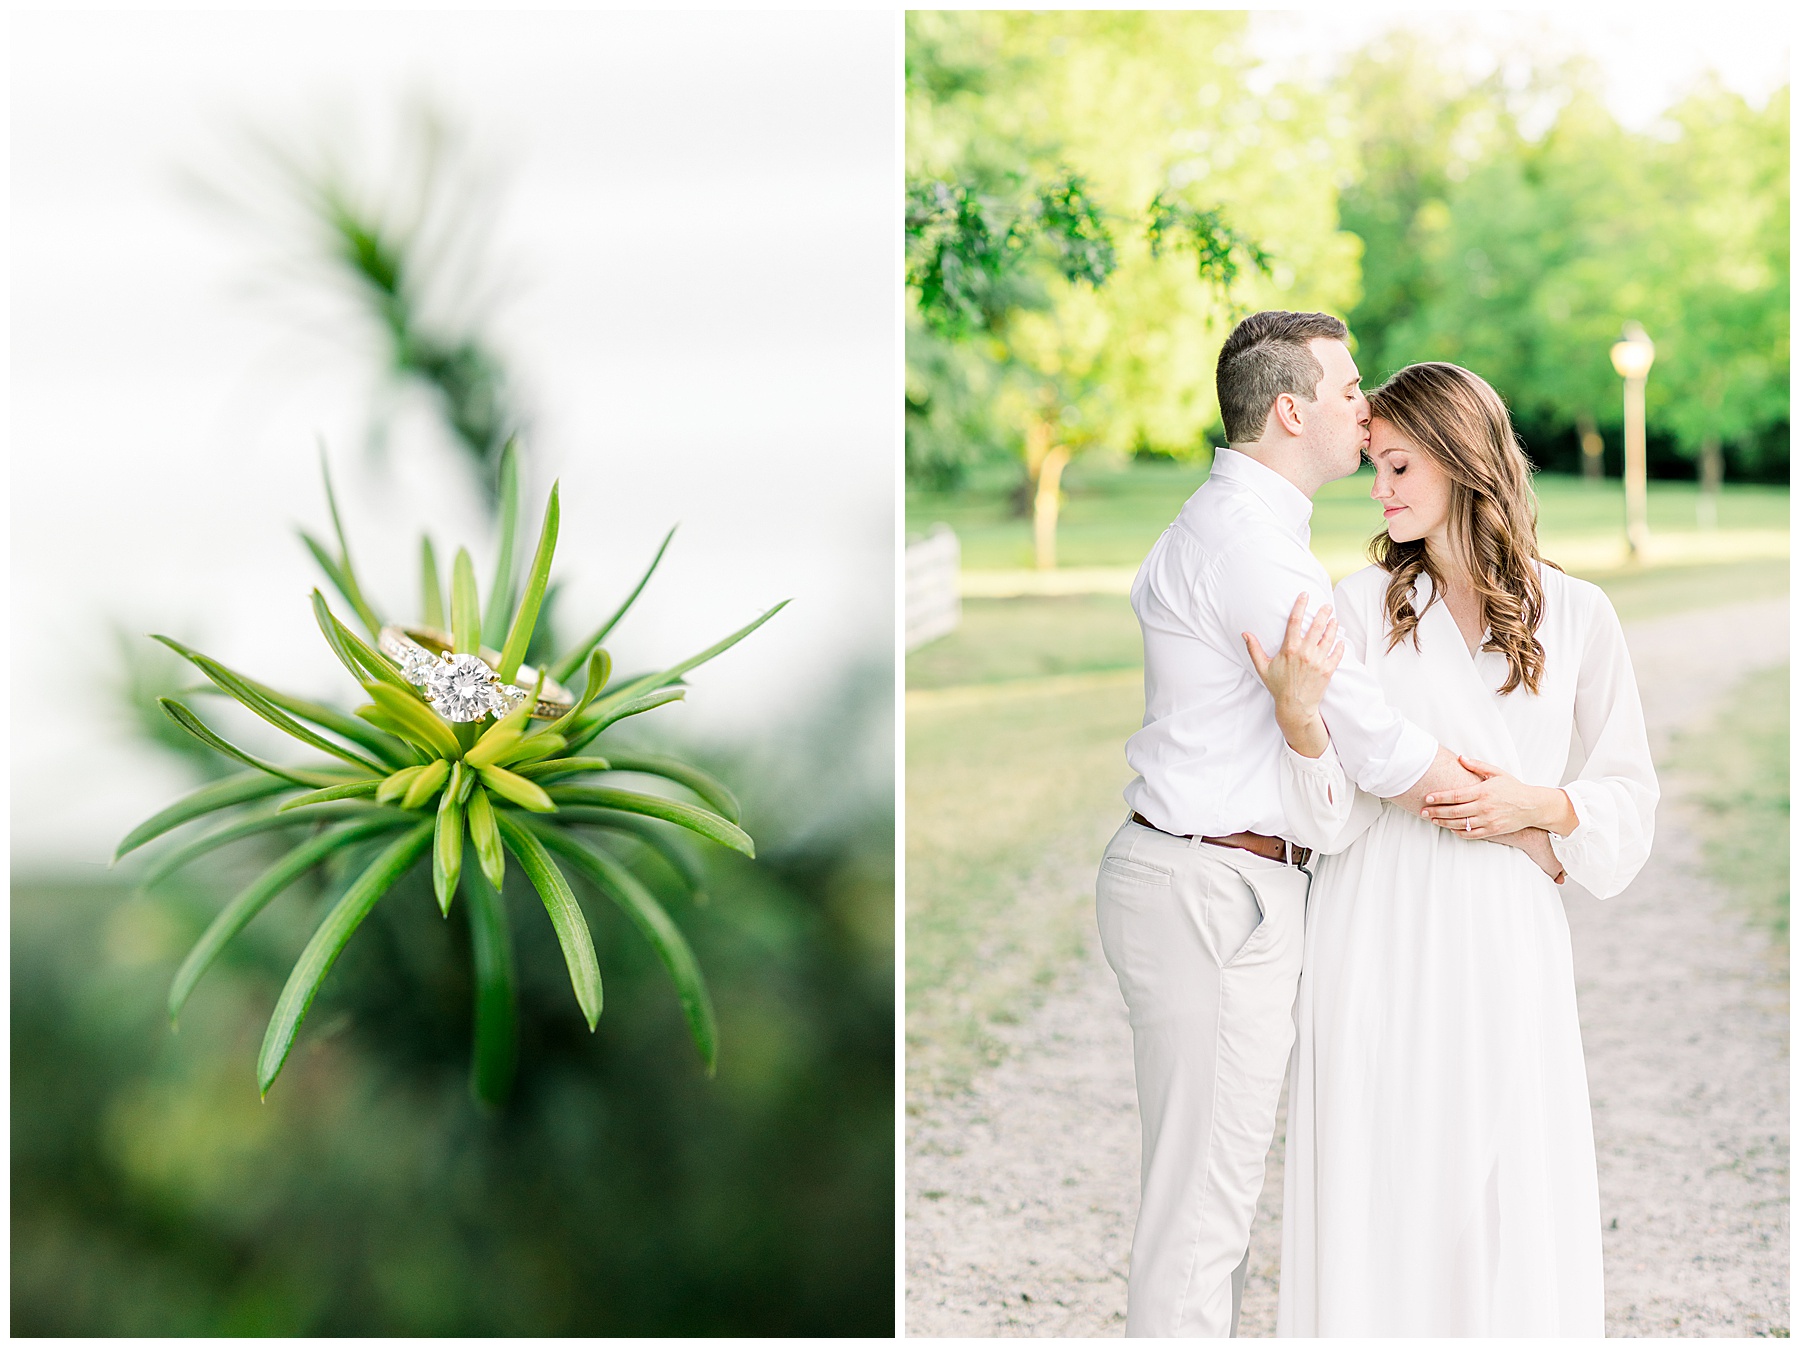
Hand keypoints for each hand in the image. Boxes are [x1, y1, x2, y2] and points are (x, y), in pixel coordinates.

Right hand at [1243, 593, 1343, 721]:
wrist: (1295, 707)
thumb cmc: (1278, 686)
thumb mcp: (1262, 667)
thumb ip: (1254, 649)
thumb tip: (1244, 633)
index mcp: (1289, 649)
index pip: (1295, 620)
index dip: (1301, 605)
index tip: (1305, 595)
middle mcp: (1305, 652)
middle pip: (1317, 626)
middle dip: (1323, 613)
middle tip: (1327, 606)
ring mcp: (1318, 661)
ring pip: (1329, 637)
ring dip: (1333, 626)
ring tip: (1334, 620)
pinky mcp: (1328, 670)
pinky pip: (1337, 653)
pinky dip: (1340, 645)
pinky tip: (1340, 640)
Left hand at [1422, 755, 1575, 838]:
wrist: (1532, 806)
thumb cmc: (1513, 788)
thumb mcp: (1496, 773)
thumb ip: (1477, 766)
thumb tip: (1460, 758)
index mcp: (1483, 792)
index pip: (1456, 795)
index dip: (1440, 797)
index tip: (1427, 798)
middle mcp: (1484, 807)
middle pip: (1454, 811)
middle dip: (1436, 811)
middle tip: (1423, 811)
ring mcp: (1488, 820)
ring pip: (1460, 824)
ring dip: (1444, 822)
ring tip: (1432, 819)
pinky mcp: (1493, 830)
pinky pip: (1471, 834)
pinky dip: (1459, 832)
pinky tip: (1450, 828)